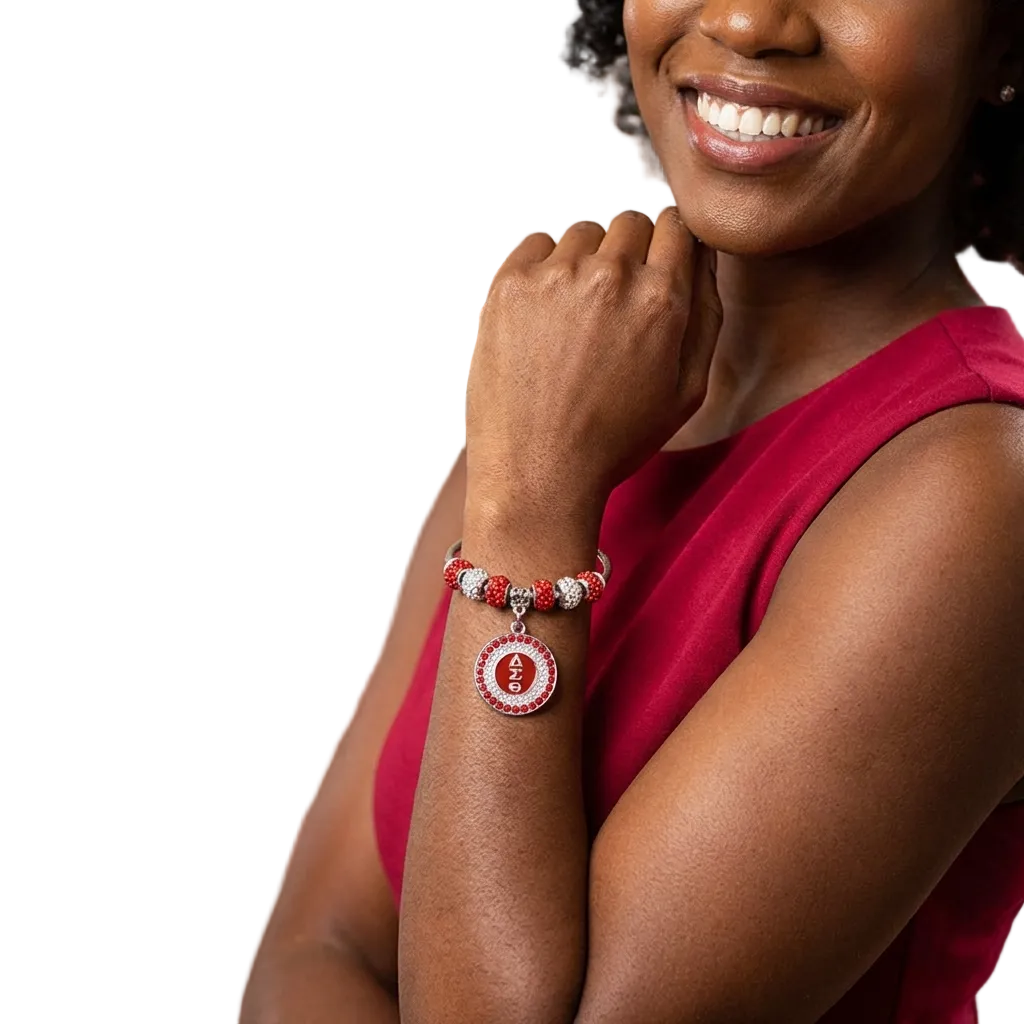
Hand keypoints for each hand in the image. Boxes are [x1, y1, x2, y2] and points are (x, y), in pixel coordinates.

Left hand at [465, 206, 721, 513]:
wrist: (537, 474)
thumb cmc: (612, 442)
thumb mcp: (687, 391)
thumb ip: (706, 314)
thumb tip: (702, 258)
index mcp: (661, 299)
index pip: (676, 225)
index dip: (668, 247)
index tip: (656, 269)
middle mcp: (609, 276)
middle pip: (630, 225)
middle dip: (629, 256)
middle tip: (613, 309)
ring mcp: (554, 276)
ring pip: (583, 235)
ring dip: (585, 263)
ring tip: (575, 321)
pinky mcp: (509, 285)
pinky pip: (536, 245)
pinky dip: (543, 269)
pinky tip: (544, 318)